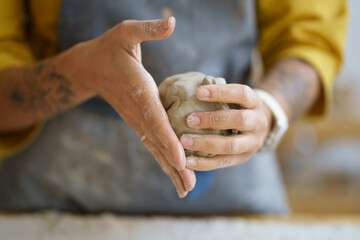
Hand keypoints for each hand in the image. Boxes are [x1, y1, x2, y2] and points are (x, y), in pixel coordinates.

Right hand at [68, 17, 194, 196]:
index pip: (155, 120)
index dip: (168, 140)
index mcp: (139, 92)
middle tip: (189, 188)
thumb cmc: (110, 49)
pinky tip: (174, 173)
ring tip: (185, 190)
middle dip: (173, 165)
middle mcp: (138, 112)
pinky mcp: (138, 123)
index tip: (182, 159)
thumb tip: (172, 22)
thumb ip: (148, 29)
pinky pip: (153, 144)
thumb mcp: (126, 32)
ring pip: (155, 148)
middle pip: (158, 142)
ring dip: (170, 169)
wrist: (89, 68)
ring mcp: (137, 121)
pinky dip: (164, 160)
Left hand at [180, 84, 271, 170]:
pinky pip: (223, 162)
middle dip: (212, 120)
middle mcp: (258, 122)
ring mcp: (253, 143)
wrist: (259, 127)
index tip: (198, 92)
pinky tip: (188, 161)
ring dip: (205, 143)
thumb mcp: (235, 97)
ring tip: (184, 142)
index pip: (242, 94)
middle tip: (188, 120)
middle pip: (239, 120)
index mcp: (255, 102)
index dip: (221, 92)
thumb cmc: (237, 107)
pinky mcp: (243, 158)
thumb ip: (217, 94)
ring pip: (231, 145)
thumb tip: (189, 89)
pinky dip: (204, 163)